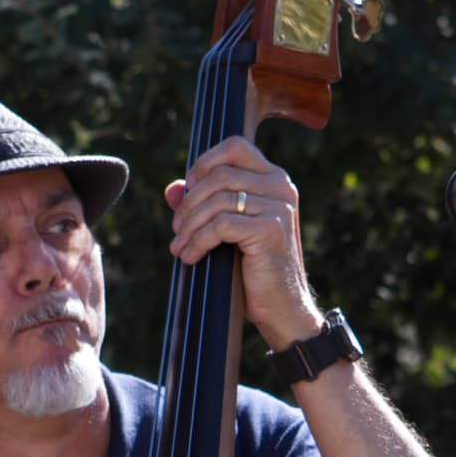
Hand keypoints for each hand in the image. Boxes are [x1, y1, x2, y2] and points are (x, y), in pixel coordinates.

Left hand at [166, 137, 320, 351]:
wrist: (282, 309)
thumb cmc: (255, 271)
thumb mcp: (228, 232)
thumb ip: (204, 206)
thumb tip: (172, 189)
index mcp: (274, 180)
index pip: (235, 147)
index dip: (204, 163)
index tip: (188, 191)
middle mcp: (280, 187)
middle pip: (220, 175)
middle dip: (189, 203)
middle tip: (176, 229)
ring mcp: (278, 207)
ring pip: (218, 200)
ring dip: (190, 226)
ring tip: (179, 247)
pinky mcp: (270, 230)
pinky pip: (221, 225)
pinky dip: (198, 241)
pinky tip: (190, 257)